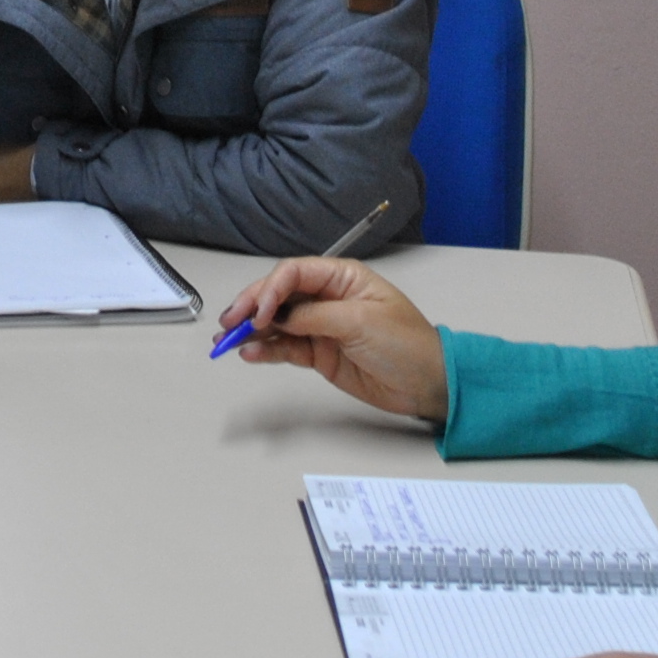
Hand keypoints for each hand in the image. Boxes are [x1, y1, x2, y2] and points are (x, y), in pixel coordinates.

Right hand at [216, 258, 448, 424]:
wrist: (428, 384)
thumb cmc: (408, 344)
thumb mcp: (362, 322)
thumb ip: (316, 317)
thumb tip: (279, 317)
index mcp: (342, 277)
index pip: (294, 273)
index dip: (271, 289)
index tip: (259, 312)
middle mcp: (327, 297)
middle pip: (279, 295)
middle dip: (252, 307)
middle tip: (230, 323)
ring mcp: (321, 326)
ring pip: (276, 323)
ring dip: (252, 330)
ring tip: (228, 341)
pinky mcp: (318, 353)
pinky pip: (285, 348)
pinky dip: (265, 350)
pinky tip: (250, 354)